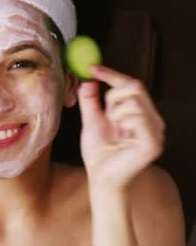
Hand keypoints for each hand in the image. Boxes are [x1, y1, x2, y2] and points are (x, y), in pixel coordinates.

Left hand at [77, 65, 164, 189]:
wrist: (100, 177)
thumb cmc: (99, 154)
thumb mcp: (91, 121)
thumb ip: (90, 101)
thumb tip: (88, 80)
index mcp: (140, 114)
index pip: (131, 85)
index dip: (112, 74)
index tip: (92, 68)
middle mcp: (152, 120)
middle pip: (134, 87)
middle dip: (112, 97)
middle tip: (106, 114)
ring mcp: (156, 131)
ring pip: (134, 101)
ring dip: (115, 113)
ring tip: (114, 130)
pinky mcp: (153, 143)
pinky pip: (137, 117)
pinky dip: (122, 122)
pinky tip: (120, 135)